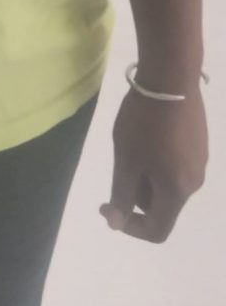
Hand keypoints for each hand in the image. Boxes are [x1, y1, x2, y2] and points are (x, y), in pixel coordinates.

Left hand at [101, 87, 207, 242]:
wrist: (171, 74)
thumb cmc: (144, 121)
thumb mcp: (127, 160)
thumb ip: (122, 195)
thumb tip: (117, 225)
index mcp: (178, 191)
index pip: (158, 230)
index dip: (129, 226)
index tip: (106, 204)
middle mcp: (195, 181)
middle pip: (162, 205)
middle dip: (137, 192)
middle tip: (121, 160)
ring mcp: (200, 159)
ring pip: (168, 182)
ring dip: (147, 173)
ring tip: (134, 142)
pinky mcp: (199, 140)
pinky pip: (176, 163)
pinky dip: (159, 158)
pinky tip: (149, 130)